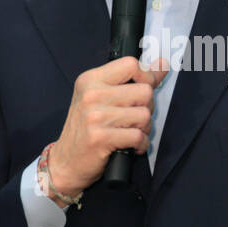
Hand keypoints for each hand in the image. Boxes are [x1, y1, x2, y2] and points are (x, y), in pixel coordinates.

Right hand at [50, 56, 167, 197]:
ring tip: (130, 133)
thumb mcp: (101, 98)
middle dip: (147, 108)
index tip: (144, 89)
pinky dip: (140, 144)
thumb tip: (162, 63)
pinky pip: (138, 136)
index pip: (131, 64)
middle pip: (144, 91)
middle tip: (134, 119)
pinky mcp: (100, 137)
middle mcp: (91, 94)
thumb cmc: (86, 130)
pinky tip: (130, 146)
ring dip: (144, 129)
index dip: (147, 77)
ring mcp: (95, 116)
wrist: (66, 162)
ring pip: (144, 115)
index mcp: (90, 79)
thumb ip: (131, 80)